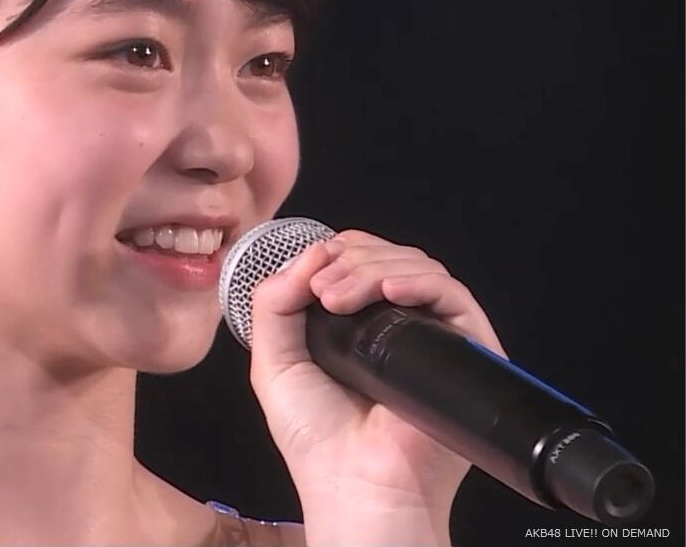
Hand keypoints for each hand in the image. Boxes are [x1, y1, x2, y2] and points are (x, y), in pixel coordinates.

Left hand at [246, 229, 506, 543]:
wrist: (355, 485)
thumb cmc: (318, 440)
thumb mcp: (275, 361)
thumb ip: (274, 303)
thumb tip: (308, 253)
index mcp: (354, 327)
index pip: (356, 262)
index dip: (335, 252)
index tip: (311, 266)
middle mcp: (394, 327)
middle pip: (386, 257)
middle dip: (349, 258)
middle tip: (323, 287)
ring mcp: (430, 337)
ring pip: (415, 267)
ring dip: (372, 267)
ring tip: (338, 295)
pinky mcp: (464, 351)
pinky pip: (452, 296)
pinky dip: (419, 281)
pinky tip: (388, 291)